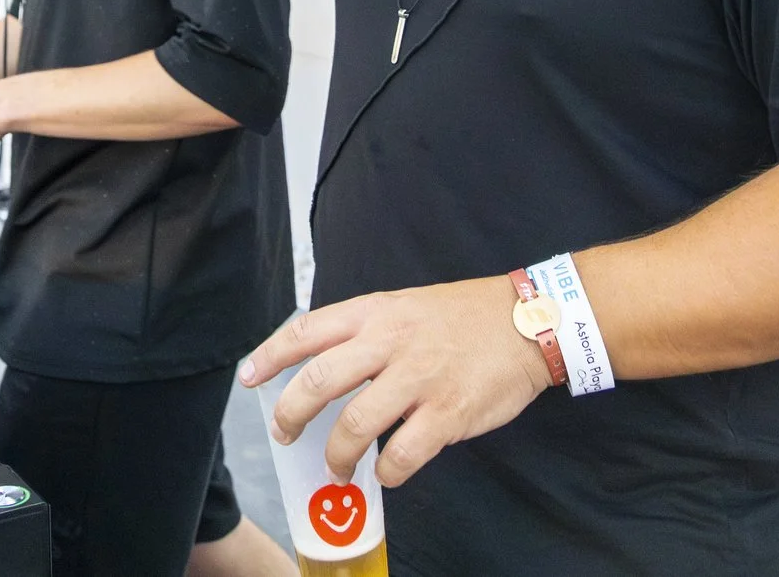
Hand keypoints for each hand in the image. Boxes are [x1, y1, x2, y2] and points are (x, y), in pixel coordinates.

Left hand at [241, 275, 551, 487]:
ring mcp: (419, 378)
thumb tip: (325, 367)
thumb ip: (367, 333)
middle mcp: (390, 342)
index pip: (306, 331)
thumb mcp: (406, 307)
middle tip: (286, 434)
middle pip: (318, 383)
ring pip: (354, 426)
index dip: (269, 356)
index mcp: (375, 312)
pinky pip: (401, 455)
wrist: (531, 322)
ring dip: (338, 457)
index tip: (247, 379)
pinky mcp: (447, 413)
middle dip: (291, 416)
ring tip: (339, 470)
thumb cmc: (464, 317)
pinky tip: (387, 472)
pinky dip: (387, 471)